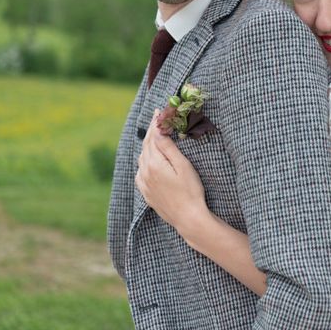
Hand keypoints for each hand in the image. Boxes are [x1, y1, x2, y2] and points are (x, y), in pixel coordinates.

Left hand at [136, 110, 208, 237]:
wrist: (187, 217)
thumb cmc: (191, 191)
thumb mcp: (183, 166)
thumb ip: (169, 149)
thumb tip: (158, 132)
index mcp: (154, 163)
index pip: (152, 138)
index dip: (155, 124)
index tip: (158, 112)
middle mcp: (145, 172)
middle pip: (146, 146)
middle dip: (151, 132)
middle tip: (157, 120)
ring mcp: (144, 183)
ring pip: (142, 158)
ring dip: (147, 146)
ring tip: (154, 137)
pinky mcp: (146, 193)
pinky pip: (140, 172)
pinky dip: (144, 161)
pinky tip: (148, 161)